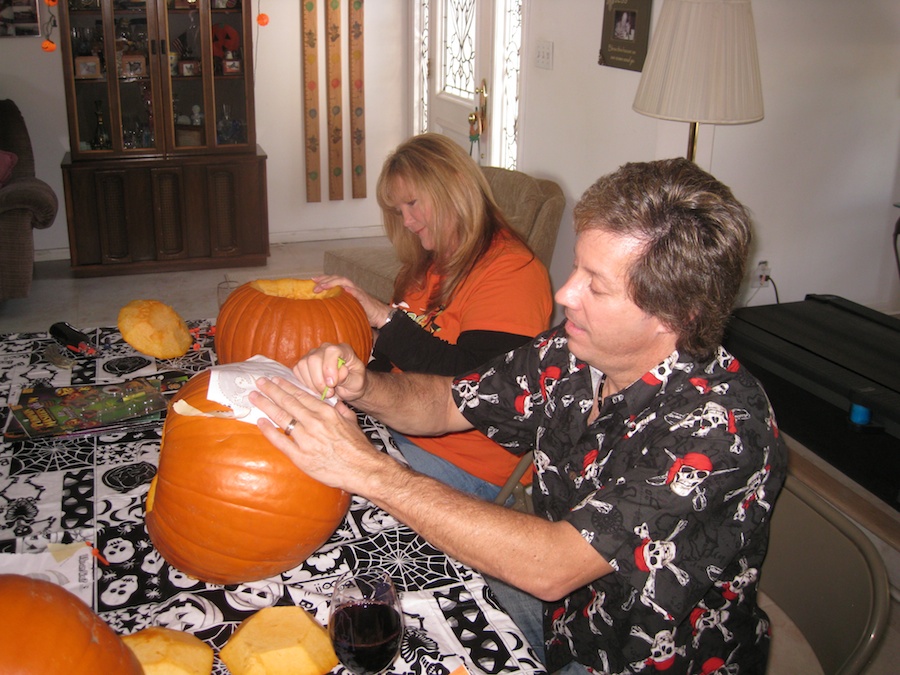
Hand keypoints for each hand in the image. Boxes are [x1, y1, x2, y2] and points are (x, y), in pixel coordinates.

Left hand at [249, 376, 381, 491]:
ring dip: (266, 405)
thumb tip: (336, 403)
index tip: (275, 380)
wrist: (363, 469)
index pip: (301, 395)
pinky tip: (261, 422)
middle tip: (259, 382)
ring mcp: (306, 440)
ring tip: (254, 397)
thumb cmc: (359, 447)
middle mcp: (314, 423)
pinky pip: (281, 441)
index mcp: (326, 412)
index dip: (286, 386)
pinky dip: (269, 431)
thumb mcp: (352, 422)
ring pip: (281, 418)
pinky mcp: (300, 457)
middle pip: (288, 402)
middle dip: (271, 390)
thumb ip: (342, 411)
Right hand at [292, 343, 366, 402]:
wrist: (348, 387)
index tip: (332, 384)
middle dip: (319, 380)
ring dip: (312, 383)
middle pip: (314, 359)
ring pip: (303, 365)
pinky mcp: (304, 364)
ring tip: (324, 393)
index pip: (332, 351)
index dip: (329, 368)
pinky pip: (298, 371)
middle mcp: (326, 348)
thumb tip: (339, 373)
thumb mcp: (357, 382)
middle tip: (329, 393)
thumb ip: (348, 378)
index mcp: (343, 350)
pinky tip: (316, 390)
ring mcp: (313, 354)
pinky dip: (305, 383)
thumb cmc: (355, 382)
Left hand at [313, 274, 392, 327]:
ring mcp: (358, 292)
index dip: (323, 278)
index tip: (312, 280)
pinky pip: (358, 293)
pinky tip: (345, 289)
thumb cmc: (362, 313)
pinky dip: (352, 290)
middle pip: (337, 278)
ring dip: (334, 283)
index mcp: (346, 290)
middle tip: (314, 286)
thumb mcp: (346, 310)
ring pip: (345, 282)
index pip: (334, 280)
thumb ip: (336, 307)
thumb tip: (321, 312)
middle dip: (325, 281)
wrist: (379, 316)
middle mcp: (351, 288)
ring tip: (324, 286)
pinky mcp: (364, 299)